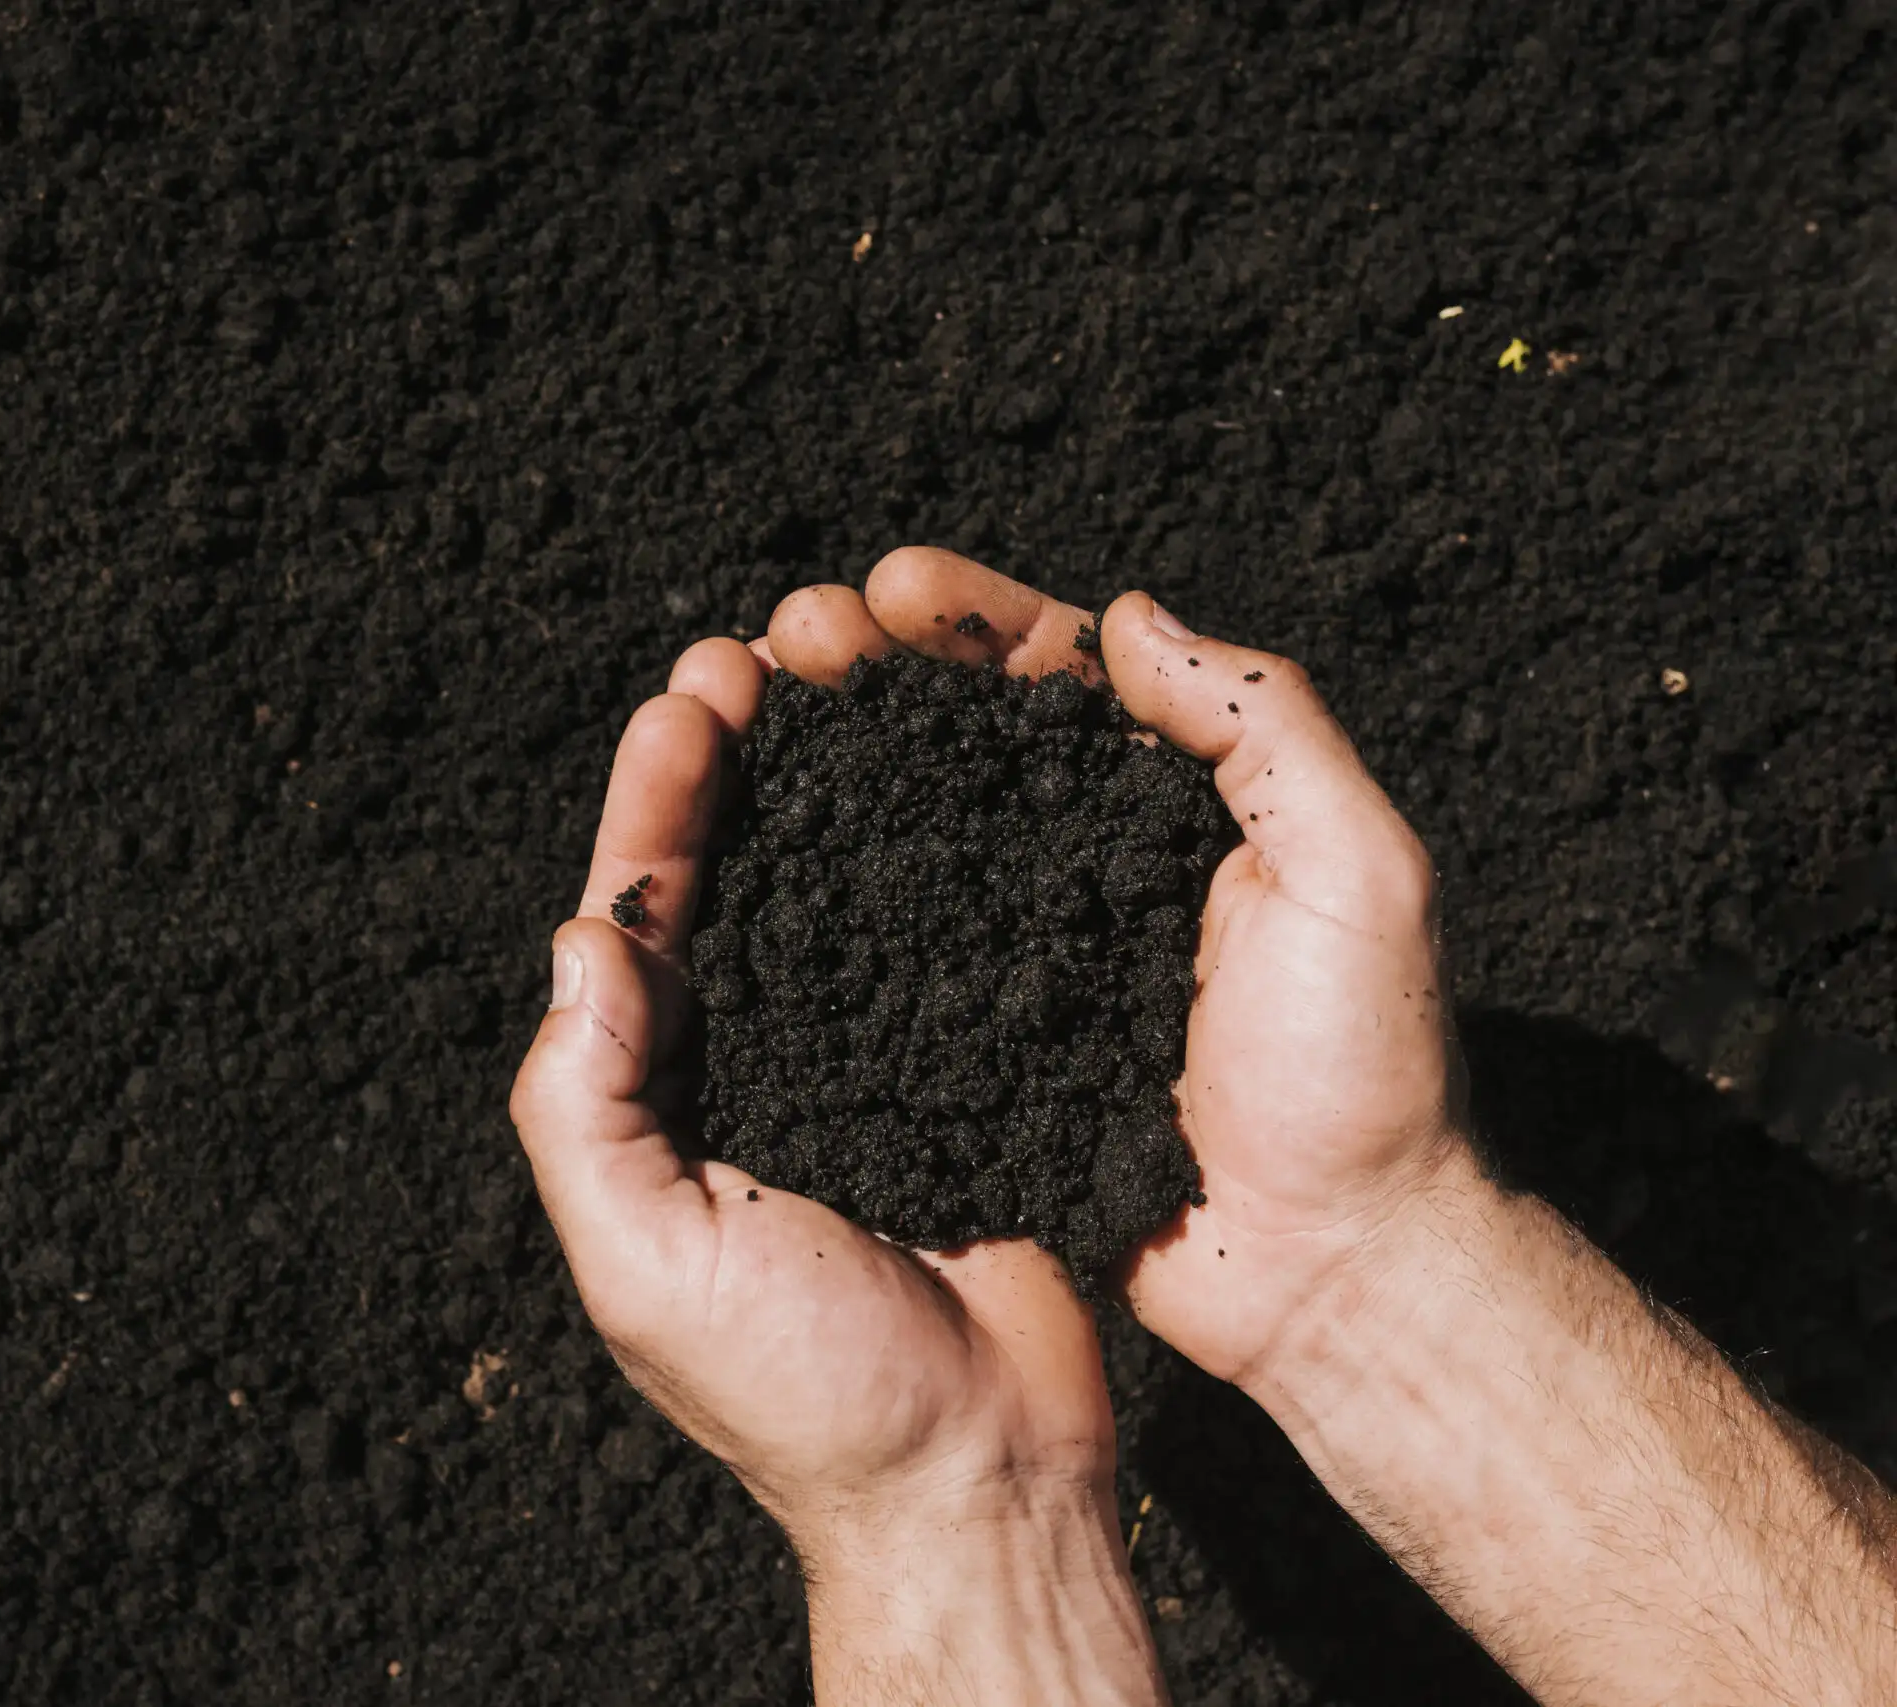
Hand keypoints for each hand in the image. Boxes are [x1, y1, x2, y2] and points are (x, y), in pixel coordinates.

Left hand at [509, 636, 1164, 1702]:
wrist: (984, 1474)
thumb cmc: (807, 1391)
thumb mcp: (650, 1259)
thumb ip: (586, 1108)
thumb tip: (579, 942)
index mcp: (660, 1107)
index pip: (636, 927)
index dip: (651, 811)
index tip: (685, 703)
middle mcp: (752, 1068)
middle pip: (727, 884)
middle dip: (726, 768)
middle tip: (749, 655)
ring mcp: (860, 1064)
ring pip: (830, 892)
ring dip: (822, 787)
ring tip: (835, 680)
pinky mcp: (962, 1073)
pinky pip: (937, 943)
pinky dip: (928, 856)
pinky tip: (942, 777)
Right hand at [766, 549, 1462, 1386]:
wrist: (1329, 1276)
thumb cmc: (1364, 1078)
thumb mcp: (1358, 874)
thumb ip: (1264, 730)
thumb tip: (1129, 616)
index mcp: (1185, 811)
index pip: (1069, 677)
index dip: (976, 621)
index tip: (889, 590)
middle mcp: (1096, 870)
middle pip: (965, 738)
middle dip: (873, 671)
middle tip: (792, 634)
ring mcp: (1032, 961)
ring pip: (913, 832)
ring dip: (830, 763)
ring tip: (747, 708)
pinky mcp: (987, 1050)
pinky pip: (894, 957)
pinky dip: (826, 896)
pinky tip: (758, 853)